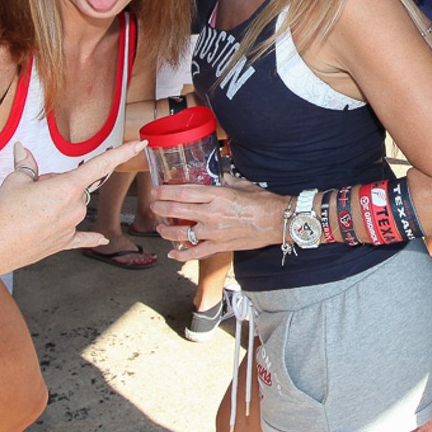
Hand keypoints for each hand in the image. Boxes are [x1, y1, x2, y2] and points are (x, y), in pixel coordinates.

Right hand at [0, 140, 146, 271]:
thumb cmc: (3, 211)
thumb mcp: (15, 180)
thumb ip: (27, 164)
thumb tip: (22, 149)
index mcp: (68, 187)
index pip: (101, 164)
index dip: (122, 152)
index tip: (140, 144)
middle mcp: (76, 208)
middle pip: (76, 186)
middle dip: (58, 184)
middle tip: (32, 192)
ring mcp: (72, 227)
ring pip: (74, 206)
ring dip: (59, 203)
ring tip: (32, 211)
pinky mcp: (64, 243)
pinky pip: (82, 237)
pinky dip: (90, 237)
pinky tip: (103, 238)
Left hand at [152, 174, 286, 260]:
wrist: (277, 221)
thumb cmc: (262, 201)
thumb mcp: (240, 184)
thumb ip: (223, 180)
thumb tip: (214, 176)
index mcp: (217, 195)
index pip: (183, 192)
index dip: (165, 192)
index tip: (156, 190)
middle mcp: (212, 214)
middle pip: (177, 211)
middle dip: (161, 208)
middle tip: (154, 206)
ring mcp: (214, 232)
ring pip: (181, 234)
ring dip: (167, 231)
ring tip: (160, 228)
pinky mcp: (219, 246)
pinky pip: (195, 253)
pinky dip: (182, 255)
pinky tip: (172, 254)